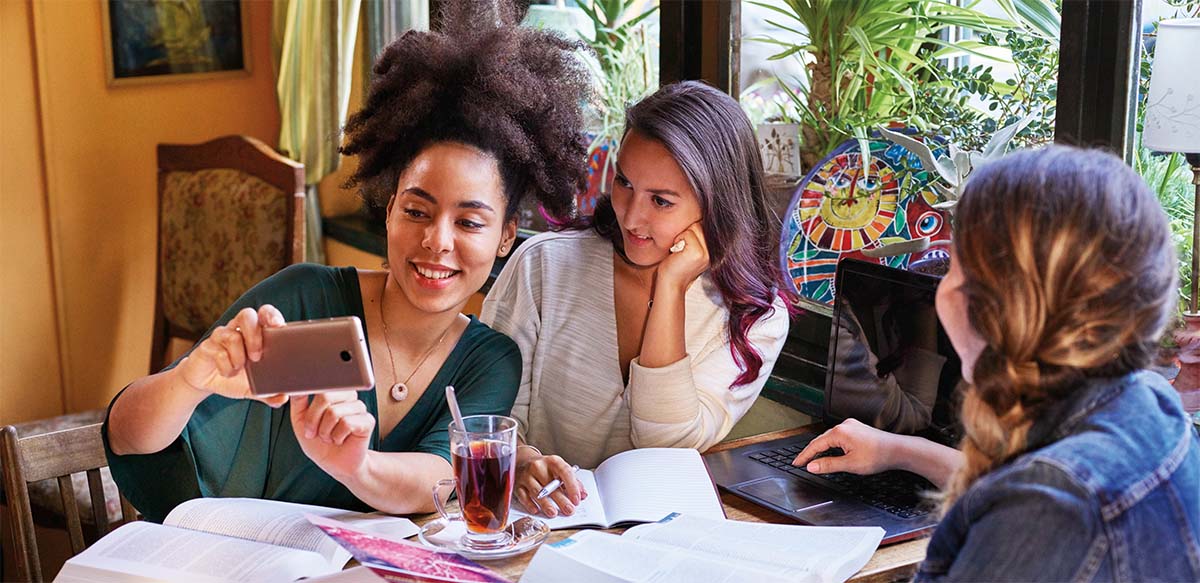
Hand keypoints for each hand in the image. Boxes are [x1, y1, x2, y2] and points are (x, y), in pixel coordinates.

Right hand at [173, 305, 288, 406]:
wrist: (207, 383)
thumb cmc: (236, 377)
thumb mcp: (255, 387)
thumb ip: (269, 392)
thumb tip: (283, 399)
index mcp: (255, 332)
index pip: (264, 313)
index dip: (271, 315)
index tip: (277, 326)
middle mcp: (238, 329)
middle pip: (247, 315)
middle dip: (254, 335)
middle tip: (257, 357)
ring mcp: (221, 336)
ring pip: (232, 334)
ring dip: (238, 356)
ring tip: (239, 369)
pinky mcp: (207, 345)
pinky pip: (217, 351)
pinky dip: (225, 366)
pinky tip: (227, 373)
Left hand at [289, 392, 374, 481]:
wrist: (335, 464)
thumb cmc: (319, 442)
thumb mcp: (300, 421)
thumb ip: (298, 401)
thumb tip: (296, 386)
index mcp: (333, 393)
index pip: (319, 386)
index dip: (308, 403)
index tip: (304, 421)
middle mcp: (348, 396)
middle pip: (325, 396)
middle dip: (313, 419)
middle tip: (313, 433)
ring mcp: (359, 408)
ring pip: (334, 412)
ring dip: (325, 431)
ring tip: (328, 437)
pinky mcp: (367, 421)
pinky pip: (347, 423)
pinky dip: (337, 436)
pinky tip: (340, 440)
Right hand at [514, 451, 585, 517]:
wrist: (524, 461)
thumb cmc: (544, 467)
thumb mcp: (559, 469)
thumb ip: (572, 481)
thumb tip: (582, 494)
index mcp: (552, 461)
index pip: (565, 472)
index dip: (572, 487)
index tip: (577, 499)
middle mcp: (538, 466)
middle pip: (551, 485)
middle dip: (561, 500)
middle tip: (569, 510)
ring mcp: (526, 476)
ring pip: (537, 492)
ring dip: (546, 504)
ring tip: (553, 512)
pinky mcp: (517, 484)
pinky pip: (523, 496)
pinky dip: (530, 504)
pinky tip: (536, 510)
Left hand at [656, 222, 708, 290]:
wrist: (670, 283)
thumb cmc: (676, 266)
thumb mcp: (691, 250)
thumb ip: (698, 237)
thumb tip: (699, 217)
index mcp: (714, 250)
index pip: (706, 226)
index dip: (693, 230)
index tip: (685, 243)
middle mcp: (713, 252)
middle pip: (701, 225)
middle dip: (688, 231)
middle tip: (680, 246)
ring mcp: (707, 252)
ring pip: (695, 227)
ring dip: (683, 235)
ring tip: (679, 249)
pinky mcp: (697, 253)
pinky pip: (687, 234)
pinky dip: (678, 239)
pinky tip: (677, 251)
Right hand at [791, 419, 901, 474]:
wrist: (898, 450)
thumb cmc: (878, 455)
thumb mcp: (850, 464)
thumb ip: (828, 465)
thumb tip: (812, 466)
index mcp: (839, 432)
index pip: (815, 445)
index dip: (804, 455)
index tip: (796, 463)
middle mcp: (844, 426)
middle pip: (821, 440)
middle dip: (811, 452)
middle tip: (802, 462)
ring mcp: (851, 426)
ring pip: (830, 438)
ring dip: (822, 448)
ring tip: (814, 459)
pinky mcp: (857, 429)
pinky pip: (839, 436)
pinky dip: (832, 445)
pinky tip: (832, 452)